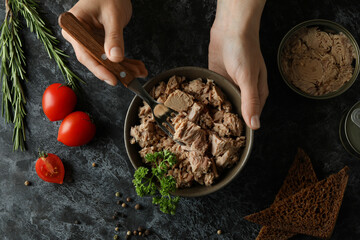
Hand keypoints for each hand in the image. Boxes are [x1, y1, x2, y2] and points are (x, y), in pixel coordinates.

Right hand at [61, 0, 147, 85]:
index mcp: (74, 27)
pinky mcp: (100, 42)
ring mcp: (89, 40)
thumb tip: (115, 58)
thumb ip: (114, 37)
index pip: (85, 54)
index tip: (112, 79)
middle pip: (96, 60)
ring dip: (124, 68)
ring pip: (106, 61)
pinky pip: (112, 56)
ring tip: (139, 72)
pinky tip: (137, 67)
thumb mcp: (113, 16)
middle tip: (131, 78)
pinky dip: (125, 62)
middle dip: (116, 70)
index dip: (99, 69)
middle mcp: (79, 36)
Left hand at [209, 0, 267, 129]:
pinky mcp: (217, 80)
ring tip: (199, 128)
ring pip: (222, 105)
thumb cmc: (244, 51)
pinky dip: (206, 101)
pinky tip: (196, 110)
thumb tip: (255, 125)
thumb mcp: (248, 78)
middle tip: (208, 139)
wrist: (230, 29)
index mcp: (256, 95)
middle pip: (234, 113)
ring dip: (213, 113)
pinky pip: (212, 94)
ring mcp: (229, 87)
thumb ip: (251, 101)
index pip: (250, 119)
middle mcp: (243, 93)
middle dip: (223, 125)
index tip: (227, 144)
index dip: (239, 131)